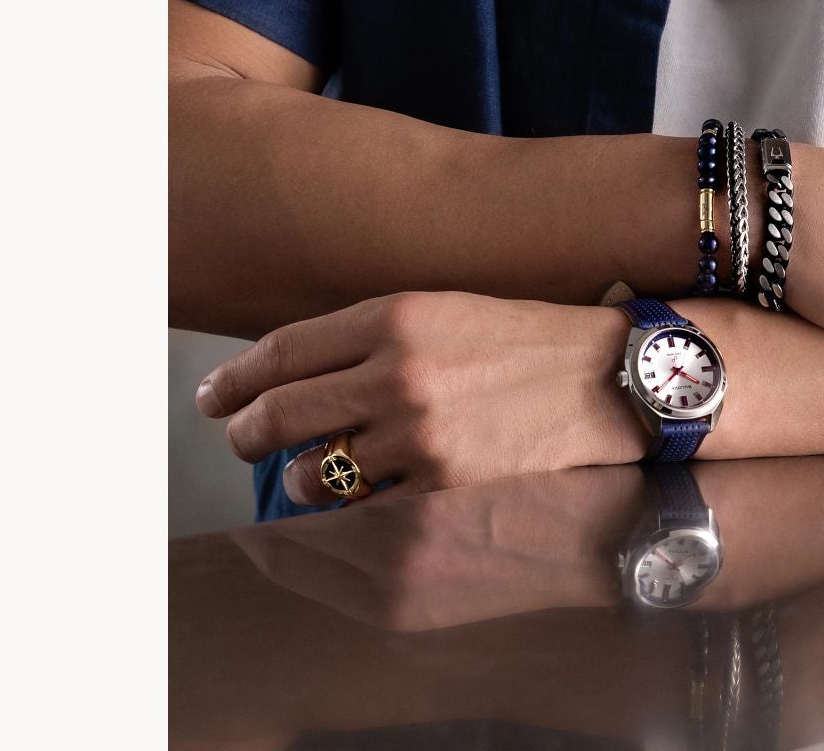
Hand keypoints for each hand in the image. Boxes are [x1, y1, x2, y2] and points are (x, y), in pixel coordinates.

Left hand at [195, 291, 644, 498]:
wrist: (610, 380)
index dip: (235, 379)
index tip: (214, 397)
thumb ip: (373, 338)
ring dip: (306, 477)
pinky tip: (372, 495)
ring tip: (320, 471)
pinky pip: (366, 511)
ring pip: (316, 473)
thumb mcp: (447, 312)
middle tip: (240, 438)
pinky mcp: (442, 490)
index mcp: (396, 315)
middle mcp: (397, 373)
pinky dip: (358, 508)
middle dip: (248, 432)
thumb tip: (294, 376)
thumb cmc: (526, 342)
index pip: (284, 351)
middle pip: (281, 414)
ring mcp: (418, 436)